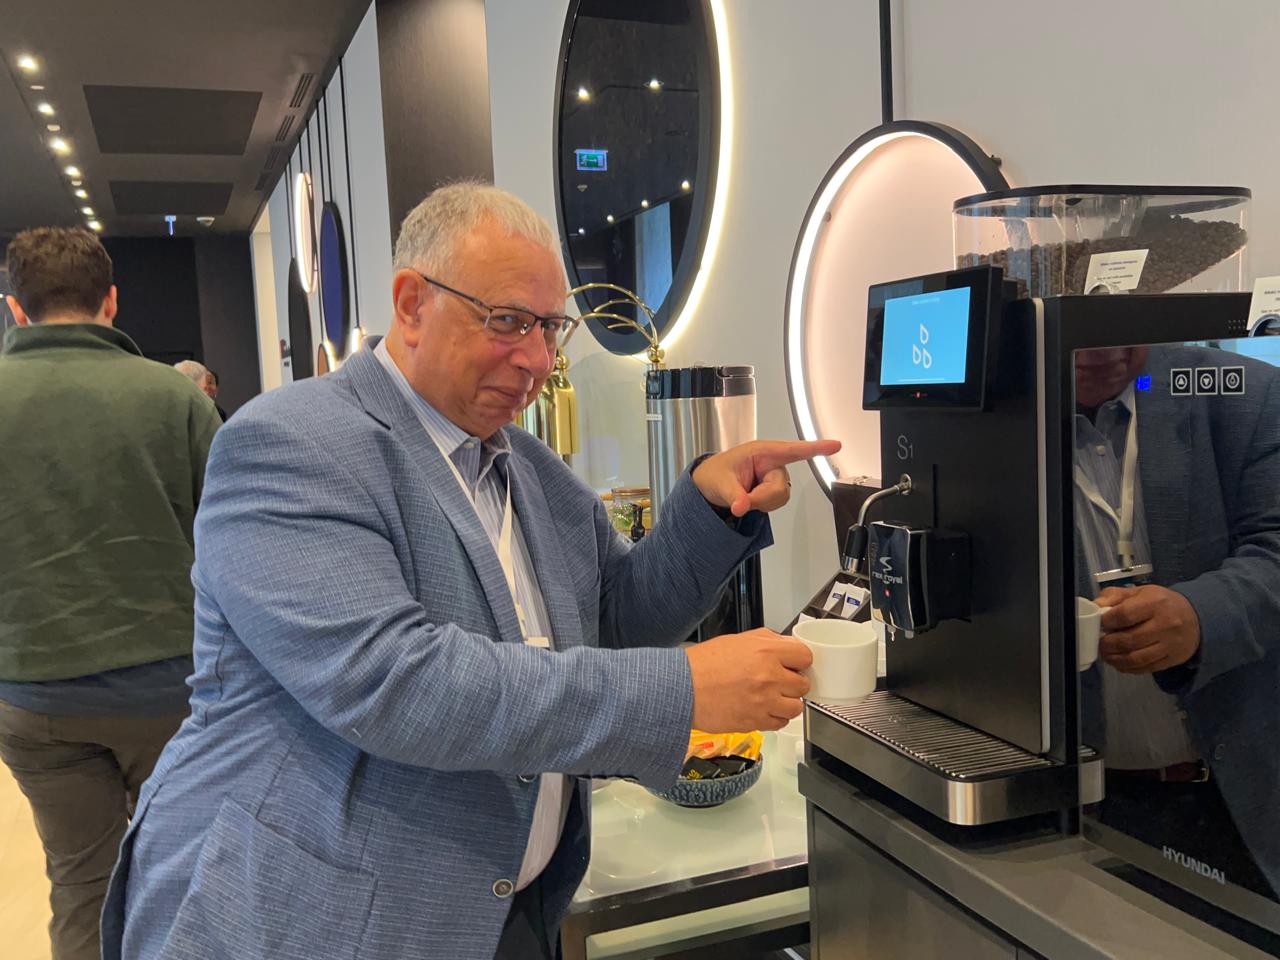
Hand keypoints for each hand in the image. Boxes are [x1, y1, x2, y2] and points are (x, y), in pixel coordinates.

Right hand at [685, 629, 811, 731]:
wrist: (683, 688)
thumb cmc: (704, 664)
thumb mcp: (738, 640)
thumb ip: (768, 641)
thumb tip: (787, 646)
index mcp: (766, 652)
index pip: (806, 656)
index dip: (799, 661)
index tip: (794, 665)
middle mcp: (770, 677)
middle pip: (804, 684)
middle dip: (793, 683)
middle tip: (779, 682)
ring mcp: (765, 702)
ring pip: (796, 707)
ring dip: (787, 703)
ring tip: (771, 698)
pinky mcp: (756, 722)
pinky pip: (780, 723)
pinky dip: (775, 717)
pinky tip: (762, 709)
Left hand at [692, 439, 841, 517]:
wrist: (709, 486)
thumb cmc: (714, 474)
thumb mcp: (719, 483)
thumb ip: (732, 495)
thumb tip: (741, 506)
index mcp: (762, 452)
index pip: (793, 450)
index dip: (815, 448)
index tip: (835, 445)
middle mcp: (772, 463)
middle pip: (781, 486)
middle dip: (762, 498)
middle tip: (742, 500)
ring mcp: (774, 478)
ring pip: (781, 497)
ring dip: (762, 503)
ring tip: (744, 496)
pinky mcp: (773, 490)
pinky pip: (777, 503)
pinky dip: (763, 506)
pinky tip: (751, 500)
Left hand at [1097, 584, 1200, 673]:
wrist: (1197, 618)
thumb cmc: (1163, 603)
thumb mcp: (1140, 592)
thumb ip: (1115, 596)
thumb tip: (1095, 606)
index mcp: (1156, 603)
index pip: (1125, 615)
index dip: (1107, 621)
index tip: (1099, 624)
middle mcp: (1165, 624)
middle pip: (1129, 639)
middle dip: (1107, 643)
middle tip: (1099, 642)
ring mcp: (1170, 644)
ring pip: (1136, 657)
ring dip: (1115, 658)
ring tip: (1106, 654)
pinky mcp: (1172, 659)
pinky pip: (1146, 668)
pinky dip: (1128, 668)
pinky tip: (1119, 662)